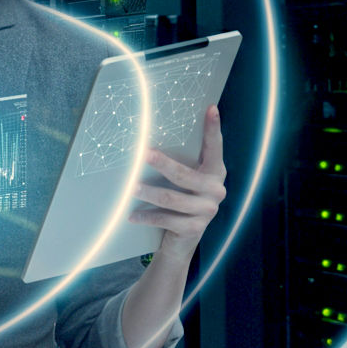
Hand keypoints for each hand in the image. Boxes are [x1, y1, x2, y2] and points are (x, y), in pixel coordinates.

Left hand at [129, 104, 226, 264]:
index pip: (215, 148)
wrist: (182, 239)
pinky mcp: (194, 229)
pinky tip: (131, 215)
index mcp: (215, 172)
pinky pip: (166, 219)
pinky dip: (147, 216)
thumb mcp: (185, 181)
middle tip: (143, 154)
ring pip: (172, 198)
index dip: (213, 129)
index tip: (211, 108)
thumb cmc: (180, 200)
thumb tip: (149, 140)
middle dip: (162, 164)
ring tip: (130, 187)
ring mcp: (207, 211)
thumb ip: (181, 163)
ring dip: (148, 192)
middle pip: (184, 174)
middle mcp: (216, 190)